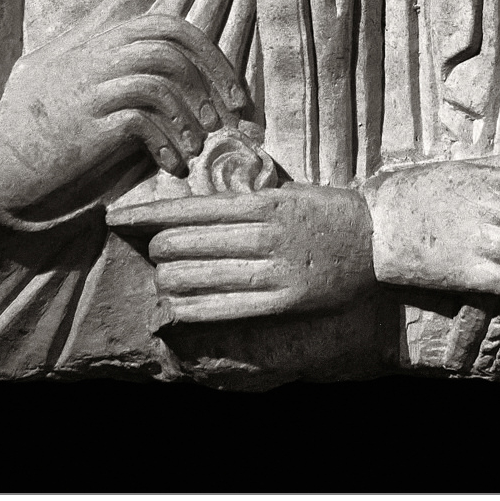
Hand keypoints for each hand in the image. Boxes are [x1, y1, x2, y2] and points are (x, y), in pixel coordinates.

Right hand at [0, 4, 249, 215]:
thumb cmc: (38, 102)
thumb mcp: (73, 50)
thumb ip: (111, 14)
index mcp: (99, 38)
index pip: (169, 26)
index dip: (210, 56)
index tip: (234, 95)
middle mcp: (95, 56)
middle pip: (169, 48)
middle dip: (210, 82)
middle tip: (228, 120)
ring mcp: (87, 91)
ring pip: (157, 81)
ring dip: (188, 117)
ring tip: (196, 146)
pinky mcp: (82, 127)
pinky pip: (137, 121)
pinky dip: (164, 142)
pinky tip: (172, 165)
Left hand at [106, 186, 374, 322]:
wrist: (382, 240)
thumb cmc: (333, 212)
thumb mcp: (290, 193)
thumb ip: (248, 200)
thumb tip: (199, 209)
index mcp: (263, 203)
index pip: (189, 208)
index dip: (148, 215)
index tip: (117, 218)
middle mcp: (264, 234)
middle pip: (187, 242)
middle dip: (158, 248)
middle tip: (149, 251)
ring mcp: (274, 269)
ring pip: (201, 275)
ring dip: (171, 278)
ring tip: (162, 277)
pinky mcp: (285, 300)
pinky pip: (226, 307)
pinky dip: (194, 307)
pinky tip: (175, 306)